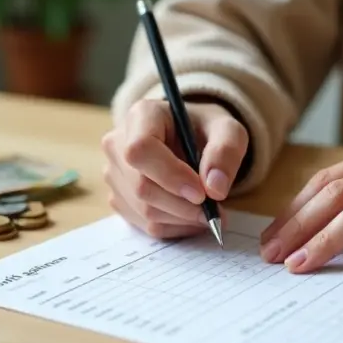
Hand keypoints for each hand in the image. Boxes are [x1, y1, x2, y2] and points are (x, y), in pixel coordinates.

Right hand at [102, 99, 248, 237]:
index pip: (141, 149)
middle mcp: (118, 143)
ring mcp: (114, 174)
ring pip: (144, 210)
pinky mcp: (119, 198)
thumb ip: (226, 152)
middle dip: (183, 205)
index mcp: (142, 116)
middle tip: (215, 210)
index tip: (201, 193)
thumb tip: (215, 189)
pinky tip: (192, 216)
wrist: (191, 139)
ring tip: (208, 212)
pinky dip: (175, 227)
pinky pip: (144, 224)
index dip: (170, 176)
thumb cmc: (206, 130)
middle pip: (142, 186)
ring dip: (182, 218)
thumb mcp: (228, 130)